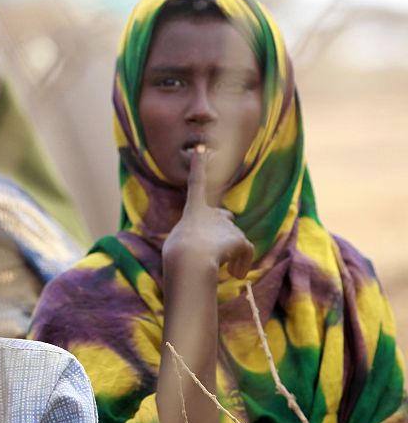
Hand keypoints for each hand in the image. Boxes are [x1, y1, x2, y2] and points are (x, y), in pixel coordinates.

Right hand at [163, 146, 253, 281]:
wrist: (188, 260)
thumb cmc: (178, 257)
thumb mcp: (181, 247)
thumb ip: (199, 242)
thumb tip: (221, 249)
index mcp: (193, 211)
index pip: (196, 184)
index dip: (198, 166)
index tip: (201, 148)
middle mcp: (212, 212)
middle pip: (224, 217)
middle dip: (225, 227)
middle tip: (219, 243)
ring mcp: (227, 225)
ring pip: (234, 243)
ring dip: (230, 256)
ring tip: (220, 268)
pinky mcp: (239, 238)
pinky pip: (244, 254)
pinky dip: (241, 264)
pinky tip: (236, 274)